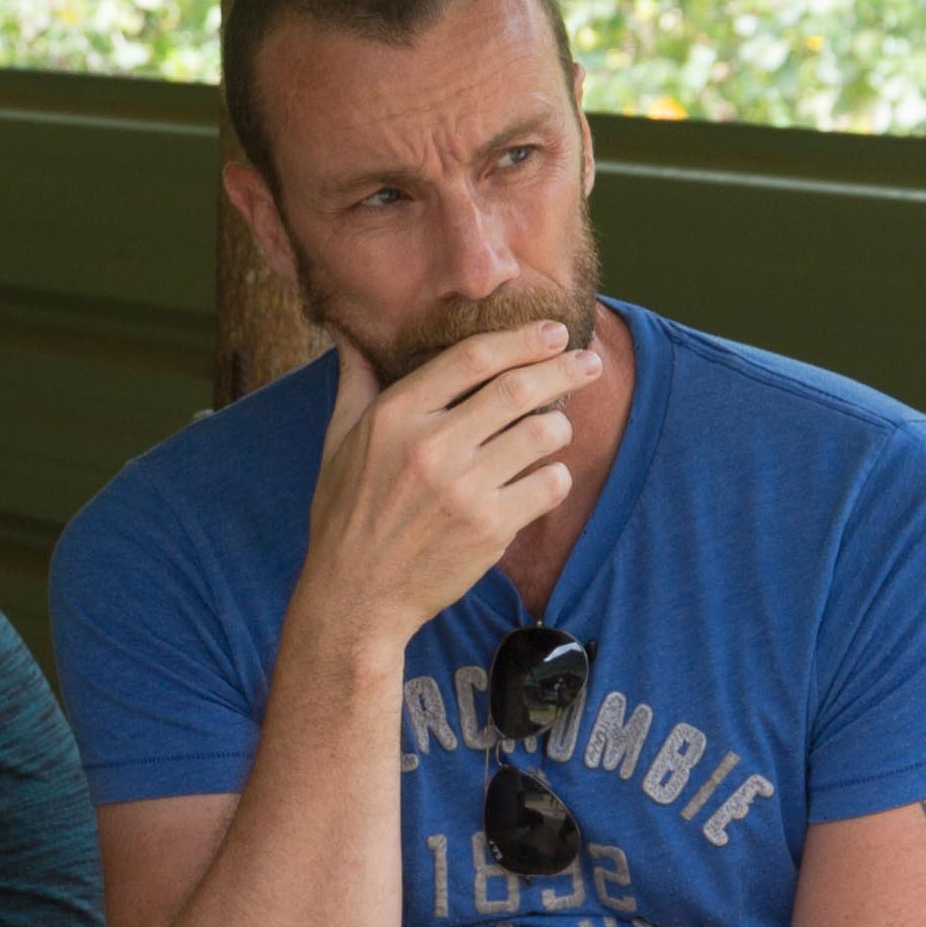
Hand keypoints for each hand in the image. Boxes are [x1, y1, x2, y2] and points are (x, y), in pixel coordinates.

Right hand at [290, 320, 594, 651]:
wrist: (356, 596)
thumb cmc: (346, 515)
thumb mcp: (337, 441)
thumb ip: (354, 382)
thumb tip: (347, 330)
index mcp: (396, 416)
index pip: (472, 358)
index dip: (521, 339)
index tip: (553, 332)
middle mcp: (431, 447)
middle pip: (516, 389)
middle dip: (562, 369)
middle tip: (589, 362)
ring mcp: (463, 490)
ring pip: (540, 434)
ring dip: (561, 424)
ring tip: (560, 425)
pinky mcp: (489, 530)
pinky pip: (548, 487)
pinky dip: (557, 476)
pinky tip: (547, 476)